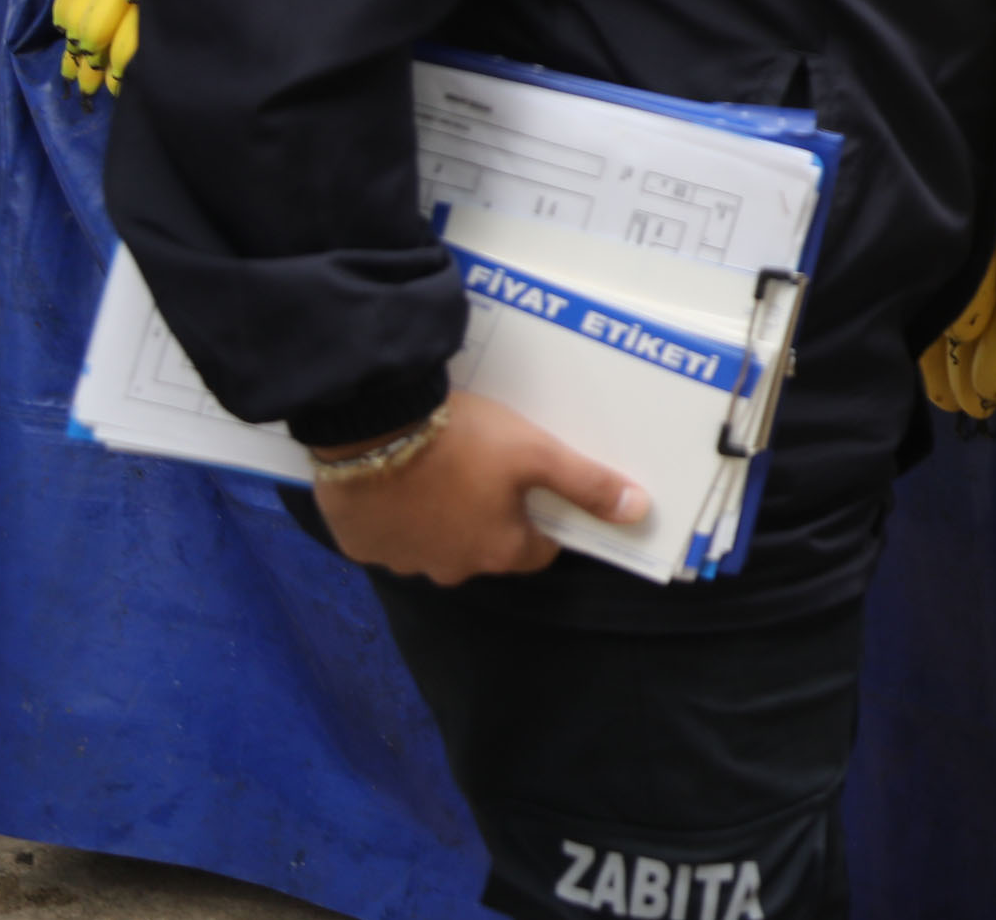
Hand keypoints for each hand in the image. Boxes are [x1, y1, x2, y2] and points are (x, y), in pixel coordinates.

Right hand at [308, 389, 647, 586]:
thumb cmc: (464, 442)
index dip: (542, 518)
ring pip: (434, 543)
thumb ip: (586, 484)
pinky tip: (398, 481)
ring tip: (438, 471)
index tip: (534, 487)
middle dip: (489, 517)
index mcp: (497, 551)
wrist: (373, 427)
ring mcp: (401, 560)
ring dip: (440, 517)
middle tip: (483, 471)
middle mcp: (449, 568)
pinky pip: (388, 535)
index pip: (538, 549)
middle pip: (484, 547)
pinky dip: (396, 514)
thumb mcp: (536, 454)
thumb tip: (637, 511)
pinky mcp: (359, 544)